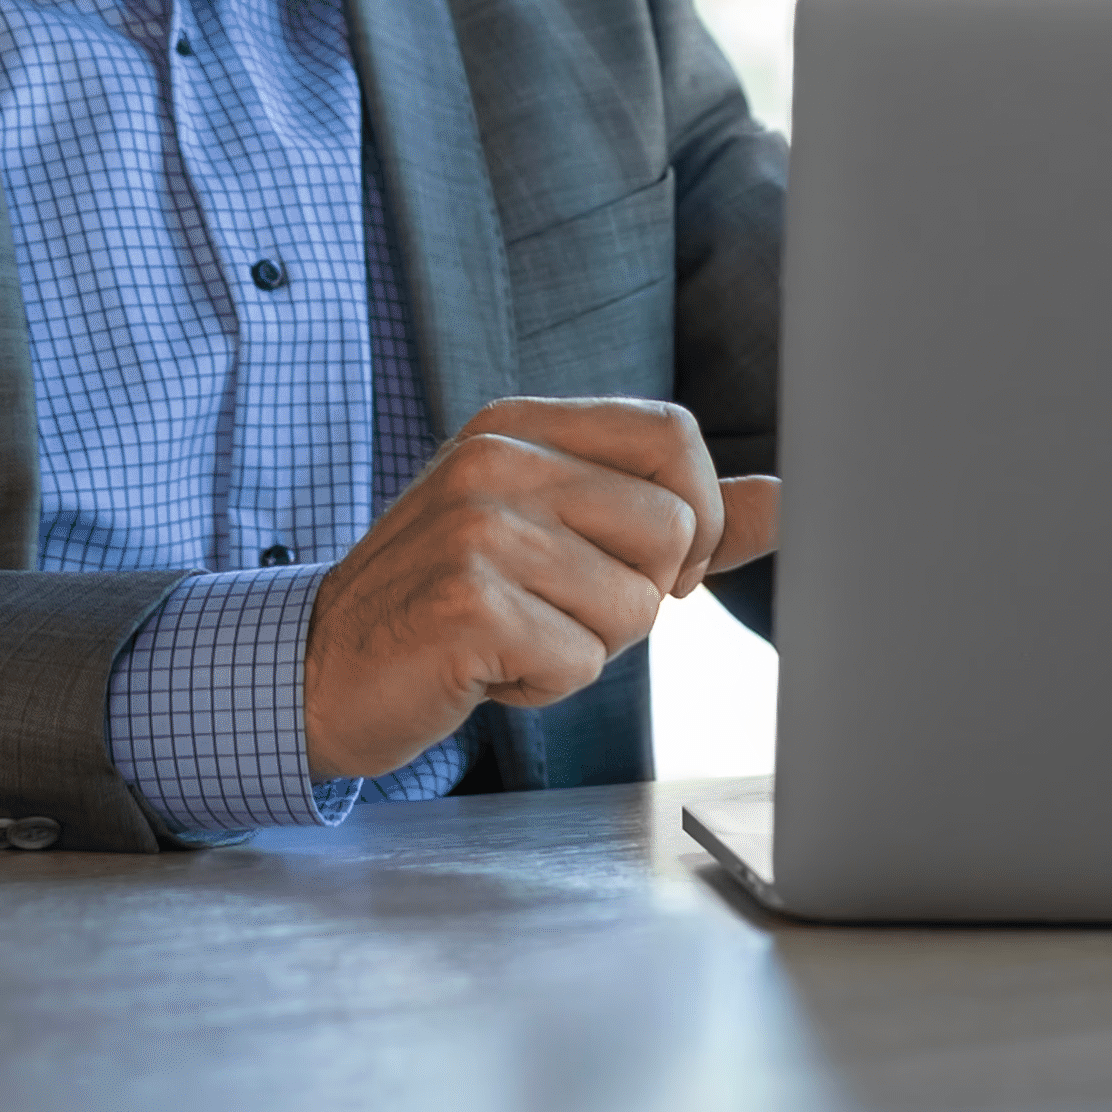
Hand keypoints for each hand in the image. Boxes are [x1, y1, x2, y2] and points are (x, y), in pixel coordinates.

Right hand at [300, 398, 758, 781]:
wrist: (322, 669)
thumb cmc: (454, 604)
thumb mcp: (558, 534)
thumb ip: (674, 514)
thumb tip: (788, 500)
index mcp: (520, 424)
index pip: (674, 434)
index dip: (696, 517)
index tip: (655, 567)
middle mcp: (495, 459)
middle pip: (671, 530)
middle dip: (637, 598)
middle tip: (556, 609)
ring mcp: (475, 527)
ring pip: (634, 606)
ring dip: (585, 649)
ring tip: (512, 638)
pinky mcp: (463, 603)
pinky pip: (579, 662)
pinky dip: (543, 687)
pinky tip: (484, 669)